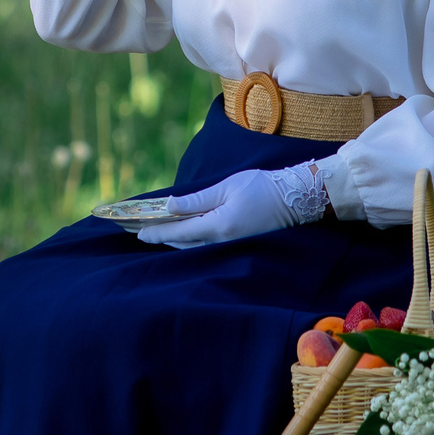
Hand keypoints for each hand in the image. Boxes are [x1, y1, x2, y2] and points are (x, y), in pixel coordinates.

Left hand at [137, 162, 326, 247]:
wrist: (296, 198)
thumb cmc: (261, 187)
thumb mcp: (225, 188)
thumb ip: (196, 200)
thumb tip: (169, 206)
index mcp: (218, 226)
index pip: (178, 232)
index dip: (156, 233)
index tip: (137, 232)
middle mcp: (223, 241)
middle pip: (183, 243)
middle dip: (161, 237)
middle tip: (140, 231)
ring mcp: (231, 246)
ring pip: (194, 247)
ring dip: (174, 241)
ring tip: (156, 232)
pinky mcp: (238, 246)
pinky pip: (207, 247)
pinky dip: (191, 241)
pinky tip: (182, 234)